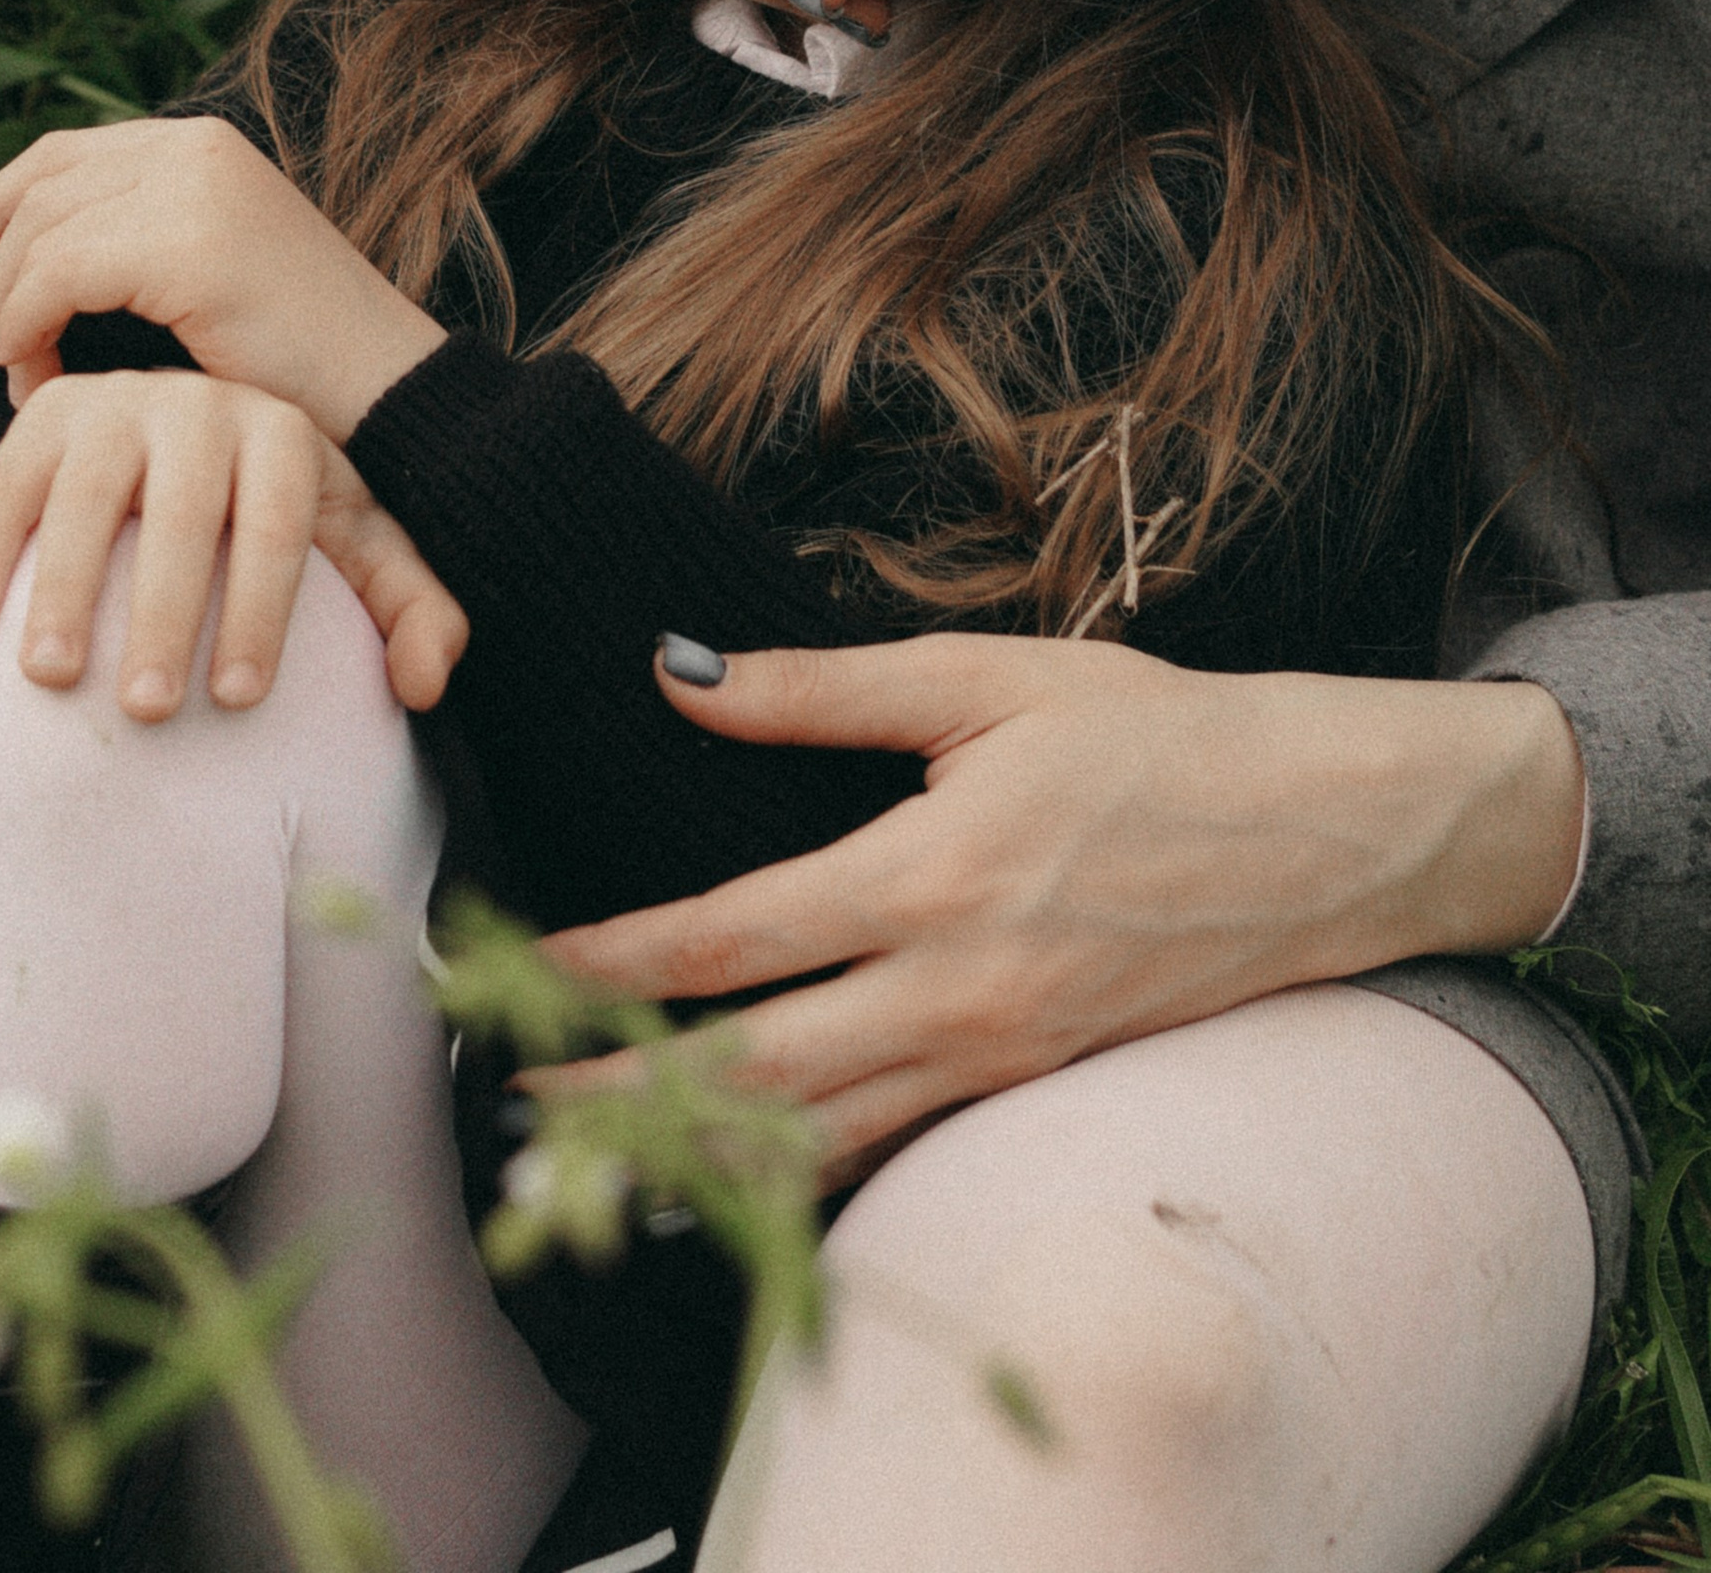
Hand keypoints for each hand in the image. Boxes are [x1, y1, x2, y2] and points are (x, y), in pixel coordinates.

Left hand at [0, 115, 442, 442]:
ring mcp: (193, 188)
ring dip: (8, 311)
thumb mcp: (214, 278)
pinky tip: (33, 375)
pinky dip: (26, 328)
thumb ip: (145, 245)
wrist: (388, 395)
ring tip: (21, 378)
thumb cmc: (301, 363)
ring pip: (41, 234)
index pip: (66, 151)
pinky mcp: (186, 244)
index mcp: (204, 145)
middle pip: (41, 190)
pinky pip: (58, 276)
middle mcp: (194, 148)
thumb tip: (44, 259)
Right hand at [0, 369, 463, 718]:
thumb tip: (426, 686)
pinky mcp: (46, 417)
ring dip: (61, 588)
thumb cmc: (278, 518)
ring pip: (84, 496)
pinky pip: (6, 486)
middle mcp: (197, 403)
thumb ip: (411, 611)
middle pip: (178, 513)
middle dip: (162, 613)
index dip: (258, 613)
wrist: (196, 445)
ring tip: (52, 678)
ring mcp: (114, 402)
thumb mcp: (358, 548)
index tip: (235, 701)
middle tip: (147, 709)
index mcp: (280, 433)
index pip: (274, 524)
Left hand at [535, 634, 1586, 1186]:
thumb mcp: (988, 679)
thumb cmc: (1161, 734)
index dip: (610, 962)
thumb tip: (681, 670)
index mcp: (934, 876)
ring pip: (820, 1137)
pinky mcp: (1035, 1087)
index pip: (732, 941)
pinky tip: (740, 1172)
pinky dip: (806, 1171)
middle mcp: (960, 992)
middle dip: (620, 1094)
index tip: (521, 966)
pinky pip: (897, 1149)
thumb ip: (824, 689)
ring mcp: (1002, 1059)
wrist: (1332, 831)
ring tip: (589, 1155)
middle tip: (512, 1103)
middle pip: (753, 1073)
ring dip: (696, 1152)